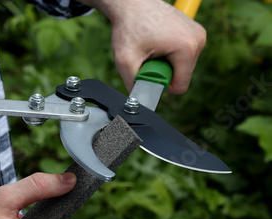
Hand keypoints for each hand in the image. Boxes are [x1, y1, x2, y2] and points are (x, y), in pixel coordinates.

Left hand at [79, 0, 205, 93]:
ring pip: (183, 66)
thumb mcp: (126, 61)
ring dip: (165, 64)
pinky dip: (169, 55)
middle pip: (182, 76)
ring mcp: (199, 35)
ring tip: (152, 48)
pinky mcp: (195, 32)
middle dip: (162, 73)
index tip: (147, 71)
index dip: (161, 86)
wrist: (131, 3)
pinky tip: (157, 43)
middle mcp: (198, 40)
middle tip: (147, 57)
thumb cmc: (129, 26)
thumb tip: (138, 103)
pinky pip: (183, 55)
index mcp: (187, 48)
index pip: (180, 86)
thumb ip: (133, 84)